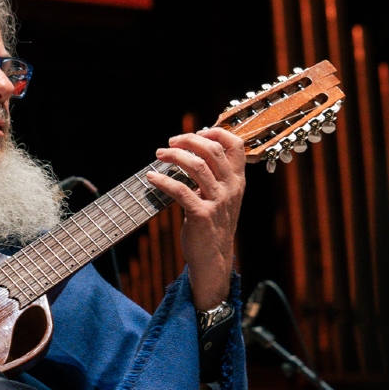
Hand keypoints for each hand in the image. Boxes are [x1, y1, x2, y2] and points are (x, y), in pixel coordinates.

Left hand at [146, 127, 244, 310]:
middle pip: (212, 150)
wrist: (214, 257)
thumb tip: (193, 150)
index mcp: (237, 181)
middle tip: (171, 142)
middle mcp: (230, 188)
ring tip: (159, 155)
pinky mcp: (201, 215)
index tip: (198, 131)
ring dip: (174, 156)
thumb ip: (215, 175)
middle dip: (189, 140)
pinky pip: (180, 190)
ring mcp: (217, 201)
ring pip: (196, 166)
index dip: (216, 132)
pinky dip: (163, 180)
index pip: (235, 145)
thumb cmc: (214, 225)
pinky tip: (151, 177)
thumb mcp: (222, 197)